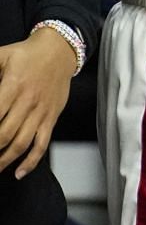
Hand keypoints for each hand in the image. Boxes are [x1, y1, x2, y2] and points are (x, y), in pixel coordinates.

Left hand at [0, 28, 76, 177]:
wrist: (59, 52)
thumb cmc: (26, 54)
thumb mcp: (0, 56)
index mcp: (12, 86)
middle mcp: (27, 102)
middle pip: (3, 136)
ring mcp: (40, 113)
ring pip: (21, 144)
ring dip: (4, 161)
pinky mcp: (50, 118)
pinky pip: (42, 144)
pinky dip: (31, 161)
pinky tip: (19, 172)